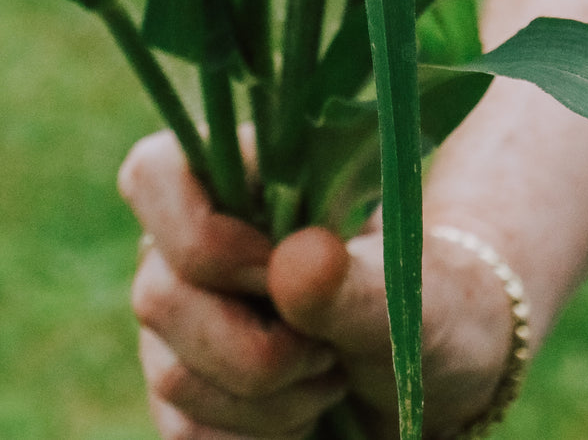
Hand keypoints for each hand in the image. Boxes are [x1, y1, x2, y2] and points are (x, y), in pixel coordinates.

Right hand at [118, 130, 515, 439]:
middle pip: (159, 296)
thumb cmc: (425, 304)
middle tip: (330, 348)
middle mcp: (187, 240)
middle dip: (258, 348)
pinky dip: (256, 436)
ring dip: (270, 400)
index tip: (278, 273)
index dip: (202, 235)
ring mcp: (177, 315)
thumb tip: (295, 263)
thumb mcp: (413, 295)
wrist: (434, 373)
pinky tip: (302, 411)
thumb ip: (355, 282)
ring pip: (172, 375)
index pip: (152, 173)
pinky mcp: (182, 388)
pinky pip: (185, 432)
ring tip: (329, 374)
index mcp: (236, 177)